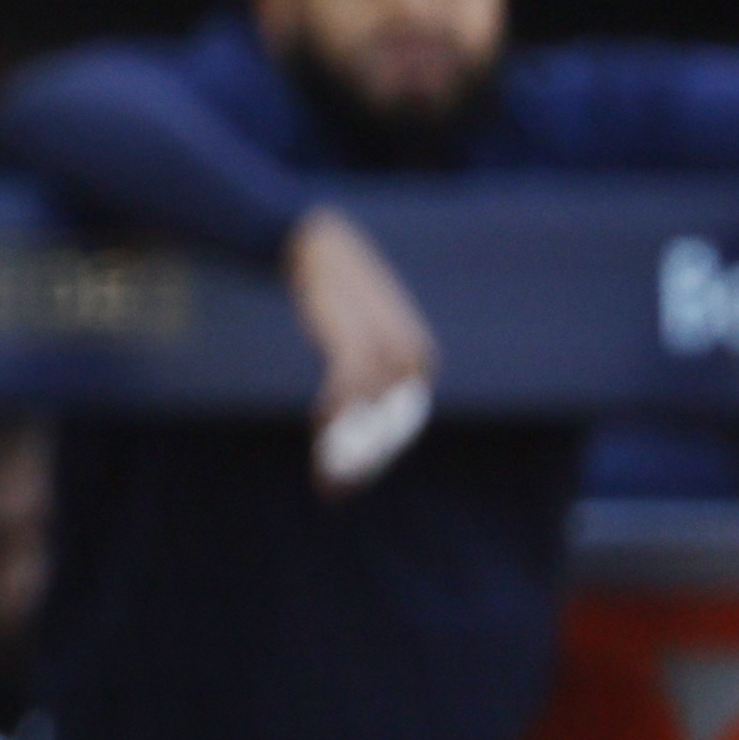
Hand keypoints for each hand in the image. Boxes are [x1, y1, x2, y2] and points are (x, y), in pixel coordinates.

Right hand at [286, 207, 437, 488]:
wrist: (320, 250)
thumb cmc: (337, 297)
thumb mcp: (357, 334)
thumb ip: (364, 372)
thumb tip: (347, 418)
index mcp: (420, 360)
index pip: (401, 424)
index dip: (373, 459)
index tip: (344, 483)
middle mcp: (412, 357)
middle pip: (387, 424)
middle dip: (360, 463)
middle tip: (334, 489)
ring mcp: (388, 348)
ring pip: (366, 413)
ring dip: (341, 445)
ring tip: (320, 468)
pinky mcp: (360, 338)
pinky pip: (349, 386)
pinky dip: (334, 408)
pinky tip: (317, 426)